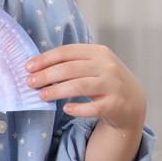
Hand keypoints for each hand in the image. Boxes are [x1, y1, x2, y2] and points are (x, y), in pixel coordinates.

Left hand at [25, 44, 145, 133]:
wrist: (133, 101)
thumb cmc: (105, 80)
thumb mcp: (93, 65)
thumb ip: (71, 63)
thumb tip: (37, 68)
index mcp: (99, 52)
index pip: (67, 52)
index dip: (45, 59)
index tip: (28, 68)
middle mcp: (107, 67)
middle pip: (70, 69)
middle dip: (46, 76)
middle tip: (30, 83)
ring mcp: (113, 85)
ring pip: (79, 87)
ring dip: (56, 91)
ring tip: (41, 96)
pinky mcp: (115, 105)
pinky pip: (92, 107)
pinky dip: (77, 108)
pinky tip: (66, 109)